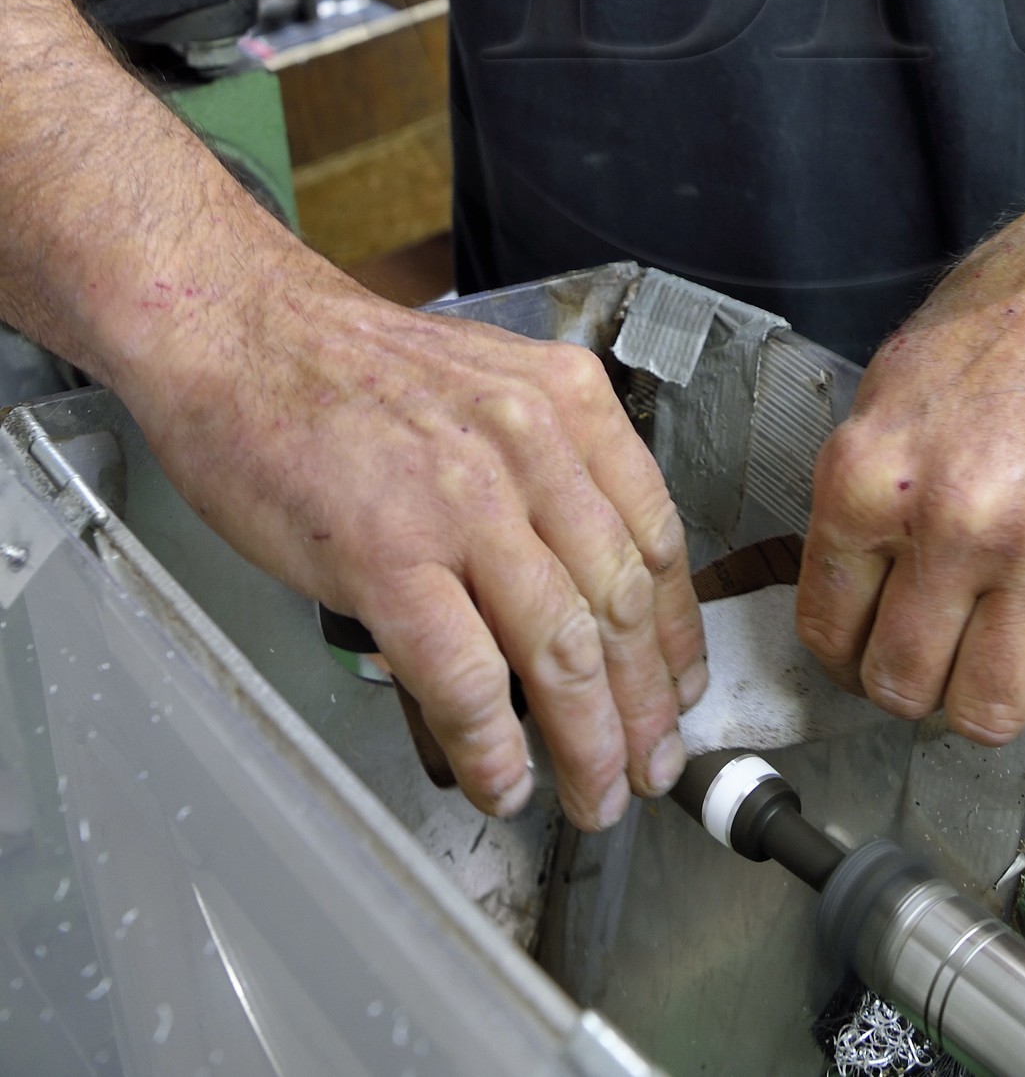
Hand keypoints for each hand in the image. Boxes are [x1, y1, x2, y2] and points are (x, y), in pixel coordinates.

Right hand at [124, 240, 705, 829]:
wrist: (242, 333)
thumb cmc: (349, 369)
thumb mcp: (486, 384)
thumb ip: (543, 467)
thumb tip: (580, 580)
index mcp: (565, 402)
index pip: (654, 535)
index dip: (676, 632)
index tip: (680, 689)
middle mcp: (530, 446)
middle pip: (619, 604)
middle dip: (644, 706)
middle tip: (651, 768)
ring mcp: (460, 503)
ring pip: (560, 650)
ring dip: (587, 743)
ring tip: (593, 794)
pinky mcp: (386, 555)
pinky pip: (463, 675)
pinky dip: (492, 744)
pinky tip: (502, 781)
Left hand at [795, 146, 1024, 795]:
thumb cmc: (1009, 322)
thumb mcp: (890, 386)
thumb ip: (861, 487)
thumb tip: (839, 588)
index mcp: (870, 473)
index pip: (825, 626)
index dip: (844, 656)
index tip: (866, 656)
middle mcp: (949, 520)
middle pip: (901, 684)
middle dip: (910, 689)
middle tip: (933, 663)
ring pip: (988, 711)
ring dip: (985, 713)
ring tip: (994, 683)